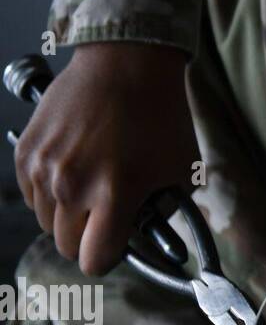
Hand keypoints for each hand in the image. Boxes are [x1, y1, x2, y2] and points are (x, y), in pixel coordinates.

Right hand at [14, 42, 198, 275]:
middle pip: (66, 245)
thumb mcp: (180, 170)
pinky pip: (31, 194)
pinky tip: (73, 171)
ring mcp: (43, 168)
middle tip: (105, 219)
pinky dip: (49, 193)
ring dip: (67, 216)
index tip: (114, 248)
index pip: (94, 259)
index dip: (108, 258)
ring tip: (92, 188)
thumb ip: (163, 210)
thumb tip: (149, 236)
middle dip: (88, 238)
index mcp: (115, 193)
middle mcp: (73, 185)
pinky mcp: (25, 152)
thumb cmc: (160, 116)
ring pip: (47, 221)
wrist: (126, 65)